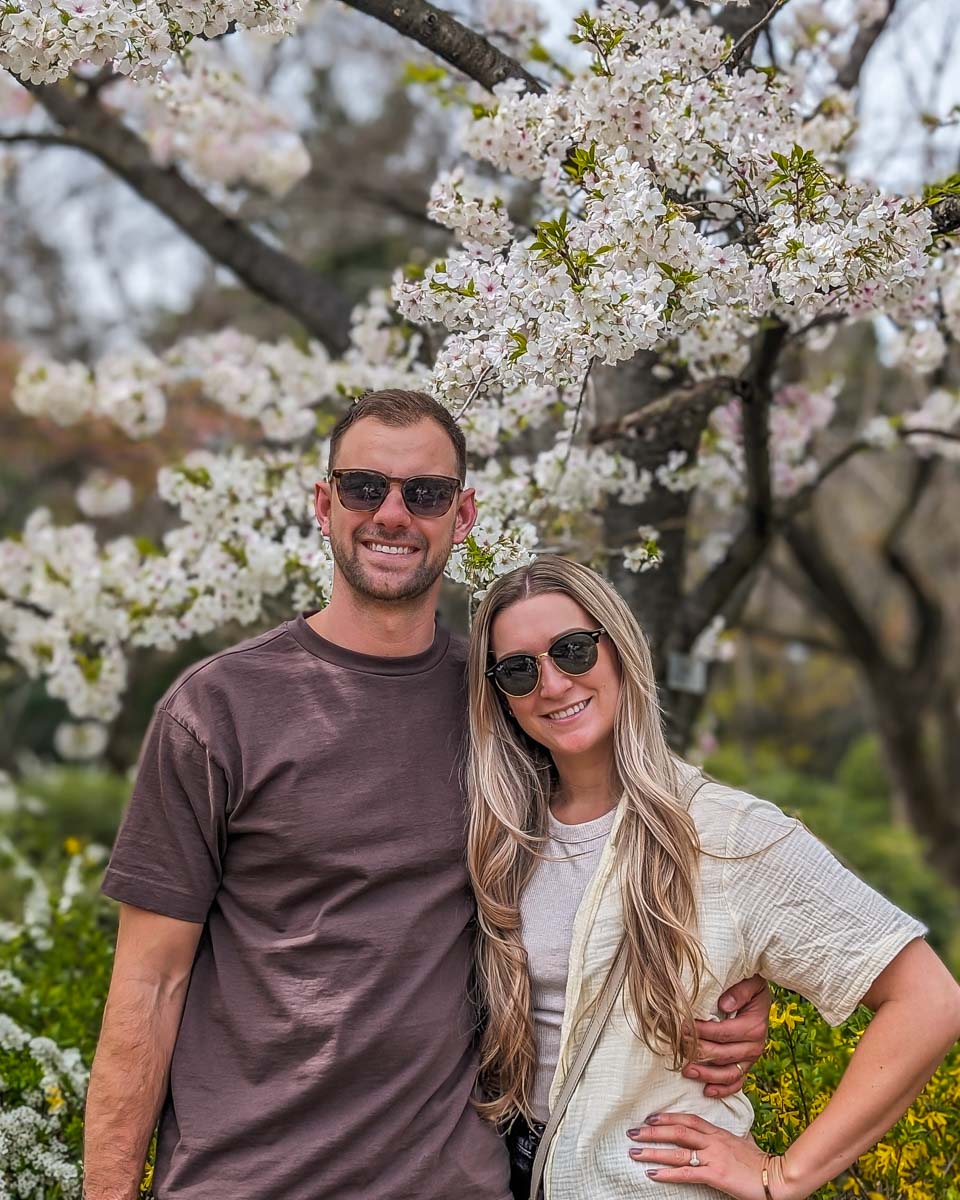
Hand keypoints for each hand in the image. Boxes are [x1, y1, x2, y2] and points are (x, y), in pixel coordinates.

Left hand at [626, 1113, 796, 1199]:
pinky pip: (686, 1172)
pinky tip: (652, 1173)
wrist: (778, 1177)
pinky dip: (667, 1172)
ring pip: (677, 1150)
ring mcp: (713, 1157)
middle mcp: (713, 1141)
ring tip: (634, 1150)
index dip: (668, 1117)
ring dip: (653, 1150)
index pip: (689, 1119)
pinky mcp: (715, 1174)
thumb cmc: (762, 1162)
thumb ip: (732, 1138)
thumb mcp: (744, 1144)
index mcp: (719, 1133)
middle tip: (632, 1131)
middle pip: (678, 1130)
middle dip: (653, 1130)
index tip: (650, 1117)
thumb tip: (730, 1135)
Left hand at [683, 974, 770, 1097]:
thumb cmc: (750, 986)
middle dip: (698, 1052)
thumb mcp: (750, 983)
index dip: (701, 1033)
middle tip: (678, 1046)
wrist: (760, 996)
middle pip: (723, 1055)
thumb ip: (739, 991)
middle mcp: (755, 1046)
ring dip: (707, 1075)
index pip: (723, 1033)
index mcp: (754, 1026)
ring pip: (729, 1074)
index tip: (682, 1028)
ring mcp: (750, 1059)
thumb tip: (724, 1005)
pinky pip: (736, 1083)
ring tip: (686, 1071)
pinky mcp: (746, 1065)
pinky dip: (722, 1090)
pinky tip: (706, 1091)